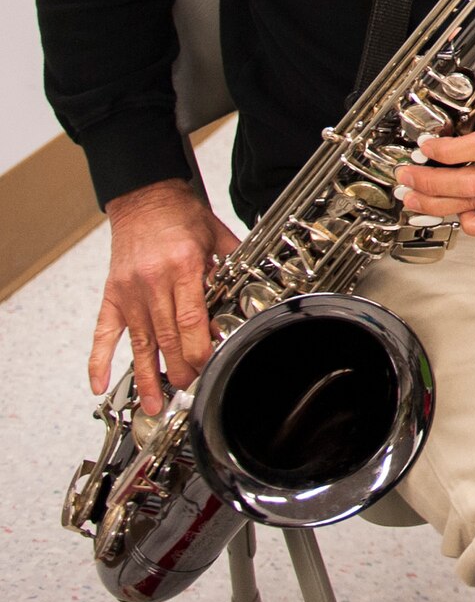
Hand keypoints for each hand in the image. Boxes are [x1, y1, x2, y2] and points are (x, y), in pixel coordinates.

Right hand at [94, 179, 240, 416]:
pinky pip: (104, 332)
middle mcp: (152, 281)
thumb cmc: (182, 215)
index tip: (209, 366)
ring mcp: (129, 290)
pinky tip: (99, 384)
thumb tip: (248, 299)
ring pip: (140, 341)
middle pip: (167, 336)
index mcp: (183, 266)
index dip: (199, 348)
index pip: (190, 318)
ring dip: (147, 376)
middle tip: (189, 392)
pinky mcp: (112, 293)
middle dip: (180, 369)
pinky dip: (99, 360)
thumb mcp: (218, 237)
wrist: (145, 197)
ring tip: (152, 405)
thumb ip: (232, 270)